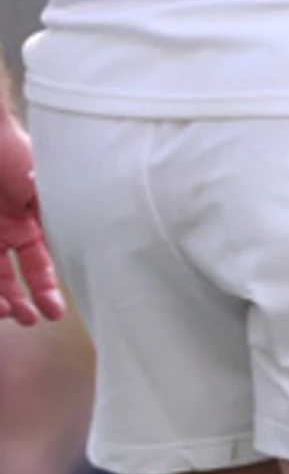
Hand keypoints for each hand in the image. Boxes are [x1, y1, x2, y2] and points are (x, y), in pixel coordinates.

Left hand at [0, 111, 62, 325]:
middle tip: (27, 319)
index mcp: (25, 223)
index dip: (45, 291)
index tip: (53, 313)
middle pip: (8, 278)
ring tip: (6, 313)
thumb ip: (62, 216)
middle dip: (19, 303)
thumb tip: (95, 243)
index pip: (37, 266)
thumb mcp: (45, 187)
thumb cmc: (10, 153)